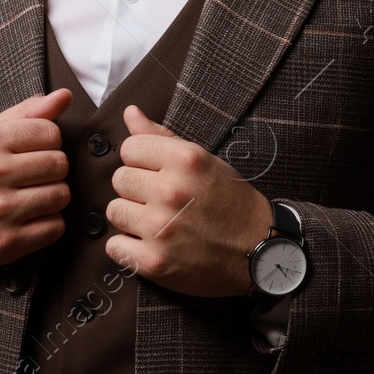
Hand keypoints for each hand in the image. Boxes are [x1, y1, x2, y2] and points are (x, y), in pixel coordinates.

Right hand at [0, 89, 72, 267]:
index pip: (51, 133)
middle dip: (51, 169)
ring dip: (52, 196)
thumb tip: (65, 96)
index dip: (47, 142)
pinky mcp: (8, 241)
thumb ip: (28, 112)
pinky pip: (55, 227)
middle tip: (32, 175)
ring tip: (30, 195)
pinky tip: (28, 218)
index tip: (33, 151)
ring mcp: (0, 210)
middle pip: (59, 164)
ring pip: (61, 195)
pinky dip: (48, 223)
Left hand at [104, 104, 272, 297]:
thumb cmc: (231, 201)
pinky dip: (128, 249)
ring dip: (131, 218)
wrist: (260, 251)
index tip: (157, 173)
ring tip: (157, 223)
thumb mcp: (204, 161)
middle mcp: (171, 191)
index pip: (129, 148)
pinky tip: (150, 245)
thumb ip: (162, 136)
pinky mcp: (155, 262)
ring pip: (114, 211)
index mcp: (185, 160)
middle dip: (136, 189)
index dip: (142, 161)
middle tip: (161, 201)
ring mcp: (161, 228)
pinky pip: (114, 247)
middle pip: (119, 179)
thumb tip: (129, 111)